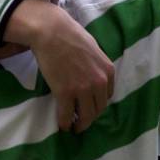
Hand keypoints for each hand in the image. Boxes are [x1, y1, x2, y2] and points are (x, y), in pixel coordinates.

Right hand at [5, 0, 114, 131]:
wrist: (52, 32)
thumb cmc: (70, 35)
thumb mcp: (93, 48)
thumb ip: (96, 64)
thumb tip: (93, 73)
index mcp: (108, 71)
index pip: (107, 96)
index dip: (97, 103)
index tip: (90, 106)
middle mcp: (99, 82)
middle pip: (98, 109)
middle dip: (90, 117)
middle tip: (82, 122)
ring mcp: (83, 89)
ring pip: (85, 116)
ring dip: (79, 125)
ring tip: (73, 127)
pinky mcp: (65, 93)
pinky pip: (66, 115)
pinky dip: (65, 123)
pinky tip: (62, 125)